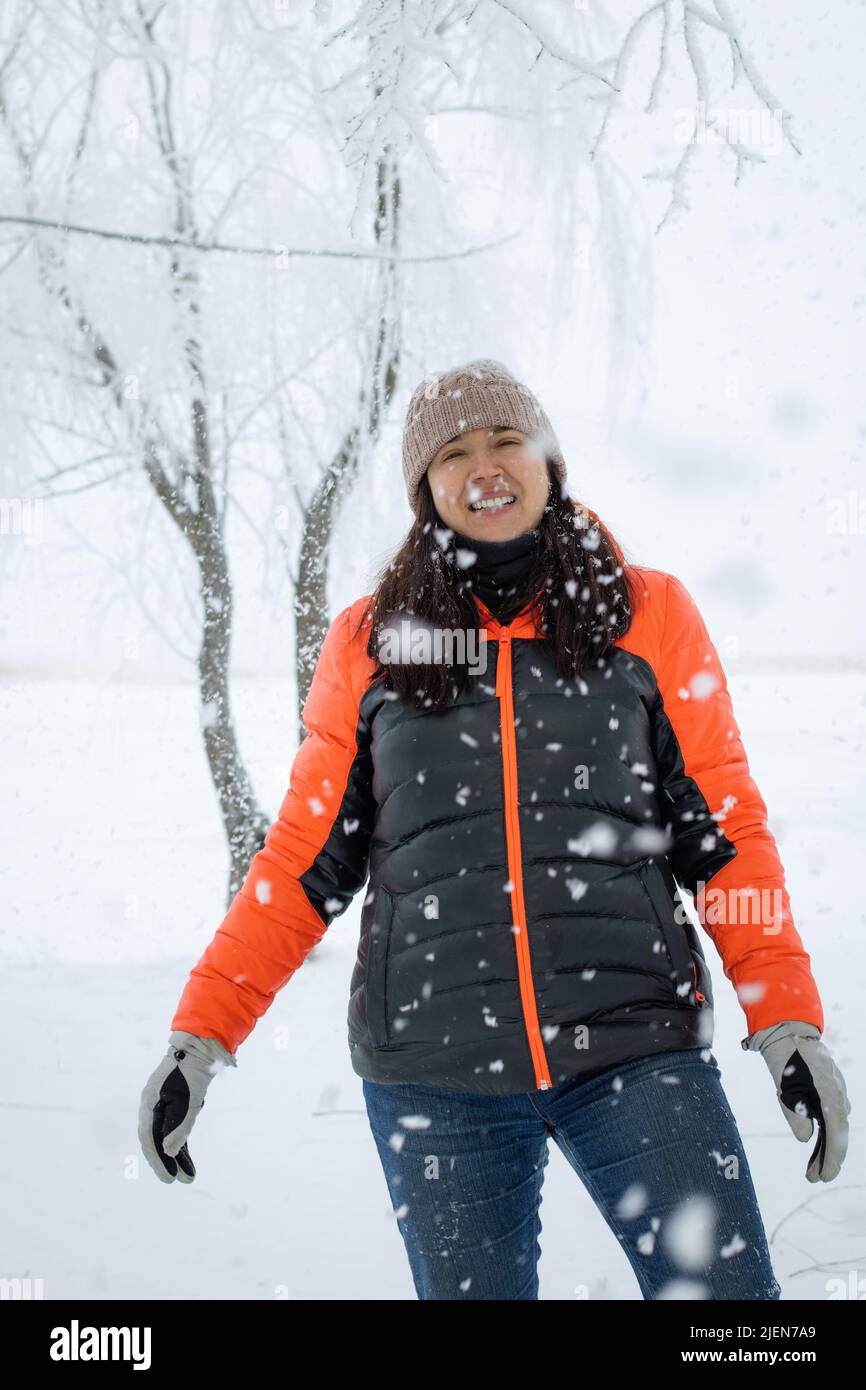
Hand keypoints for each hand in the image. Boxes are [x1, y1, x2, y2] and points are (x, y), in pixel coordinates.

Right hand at [138, 1030, 236, 1183]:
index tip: (169, 1179)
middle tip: (178, 1181)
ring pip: (166, 1135)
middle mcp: (152, 1105)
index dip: (157, 1161)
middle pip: (155, 1140)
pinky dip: (181, 1141)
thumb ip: (179, 1126)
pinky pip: (174, 1127)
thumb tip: (168, 1152)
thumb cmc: (193, 1071)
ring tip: (189, 1176)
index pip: (149, 1139)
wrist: (201, 1045)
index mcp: (149, 1104)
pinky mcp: (174, 1103)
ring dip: (176, 1155)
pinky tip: (186, 1156)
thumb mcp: (189, 1101)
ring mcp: (162, 1104)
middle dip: (166, 1162)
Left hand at [743, 1021, 850, 1182]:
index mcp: (831, 1095)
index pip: (836, 1134)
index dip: (832, 1159)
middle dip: (827, 1159)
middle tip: (814, 1178)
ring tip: (811, 1170)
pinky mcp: (829, 1090)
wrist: (787, 1032)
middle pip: (837, 1134)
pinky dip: (824, 1133)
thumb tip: (807, 1138)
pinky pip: (830, 1116)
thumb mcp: (785, 1089)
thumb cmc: (785, 1059)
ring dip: (825, 1149)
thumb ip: (796, 1115)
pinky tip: (815, 1146)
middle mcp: (839, 1095)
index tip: (824, 1177)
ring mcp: (837, 1092)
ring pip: (834, 1127)